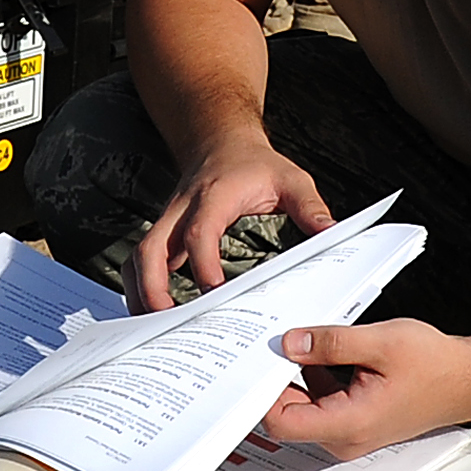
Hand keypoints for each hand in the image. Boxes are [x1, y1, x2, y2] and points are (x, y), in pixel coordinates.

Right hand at [129, 134, 331, 312]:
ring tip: (152, 328)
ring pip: (139, 256)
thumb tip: (330, 234)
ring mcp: (169, 222)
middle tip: (166, 322)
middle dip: (153, 286)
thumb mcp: (290, 178)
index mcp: (214, 197)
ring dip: (140, 291)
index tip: (213, 293)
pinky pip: (143, 260)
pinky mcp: (165, 233)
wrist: (222, 142)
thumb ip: (310, 206)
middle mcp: (183, 210)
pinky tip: (151, 312)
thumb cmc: (254, 164)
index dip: (202, 263)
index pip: (199, 233)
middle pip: (151, 247)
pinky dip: (140, 286)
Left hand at [258, 318, 470, 461]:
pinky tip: (327, 352)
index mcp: (347, 424)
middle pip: (288, 414)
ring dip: (298, 375)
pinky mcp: (355, 420)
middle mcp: (345, 437)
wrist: (468, 379)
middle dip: (278, 378)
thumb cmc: (435, 365)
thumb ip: (330, 342)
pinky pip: (321, 402)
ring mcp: (350, 432)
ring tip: (307, 342)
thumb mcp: (380, 342)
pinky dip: (316, 377)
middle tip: (278, 343)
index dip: (262, 392)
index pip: (281, 422)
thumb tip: (290, 343)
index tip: (260, 361)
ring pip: (303, 406)